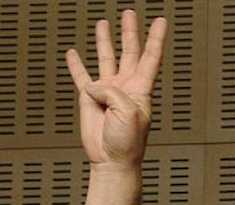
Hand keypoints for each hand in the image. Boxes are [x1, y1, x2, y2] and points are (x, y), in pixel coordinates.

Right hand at [66, 10, 167, 204]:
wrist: (111, 160)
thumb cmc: (126, 142)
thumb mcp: (127, 112)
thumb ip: (112, 92)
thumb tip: (94, 85)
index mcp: (140, 89)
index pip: (150, 57)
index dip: (155, 38)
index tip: (160, 21)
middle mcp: (125, 86)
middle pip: (128, 51)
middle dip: (129, 32)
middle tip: (129, 14)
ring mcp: (108, 91)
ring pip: (106, 58)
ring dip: (105, 41)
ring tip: (103, 23)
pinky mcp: (90, 98)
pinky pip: (82, 76)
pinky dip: (77, 65)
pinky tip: (74, 53)